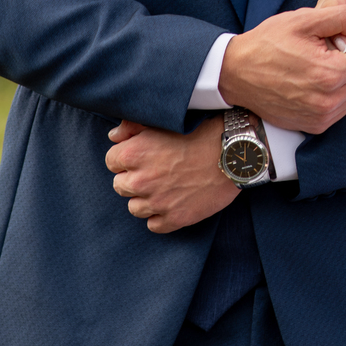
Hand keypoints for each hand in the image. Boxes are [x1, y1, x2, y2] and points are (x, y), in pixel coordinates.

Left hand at [105, 118, 236, 232]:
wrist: (234, 153)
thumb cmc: (201, 132)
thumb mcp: (164, 121)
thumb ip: (132, 127)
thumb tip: (114, 137)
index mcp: (134, 154)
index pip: (111, 161)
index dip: (126, 157)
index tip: (143, 156)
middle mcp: (140, 180)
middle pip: (120, 186)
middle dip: (134, 178)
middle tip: (156, 170)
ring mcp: (157, 202)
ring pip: (135, 208)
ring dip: (146, 199)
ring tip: (165, 187)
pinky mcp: (174, 219)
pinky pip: (153, 224)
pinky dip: (161, 216)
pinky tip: (173, 202)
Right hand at [218, 2, 345, 132]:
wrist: (235, 73)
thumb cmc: (268, 43)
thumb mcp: (304, 20)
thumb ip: (343, 18)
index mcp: (330, 74)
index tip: (338, 38)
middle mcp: (329, 101)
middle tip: (329, 50)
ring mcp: (321, 117)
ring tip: (321, 65)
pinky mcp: (315, 126)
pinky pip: (343, 107)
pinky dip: (338, 93)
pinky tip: (317, 81)